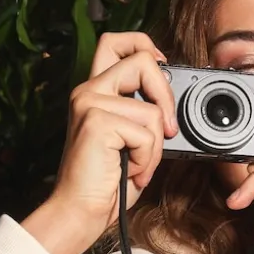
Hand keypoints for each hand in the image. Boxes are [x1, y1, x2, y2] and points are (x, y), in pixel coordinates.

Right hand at [22, 32, 177, 253]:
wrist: (81, 211)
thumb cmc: (107, 183)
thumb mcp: (130, 141)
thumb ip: (143, 115)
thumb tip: (172, 105)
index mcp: (95, 90)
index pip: (116, 42)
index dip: (146, 47)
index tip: (162, 67)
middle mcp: (89, 89)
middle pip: (142, 59)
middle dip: (166, 95)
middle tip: (168, 130)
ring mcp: (90, 102)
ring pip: (152, 110)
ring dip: (155, 146)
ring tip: (138, 165)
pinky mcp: (97, 121)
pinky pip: (146, 134)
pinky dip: (147, 159)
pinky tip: (131, 172)